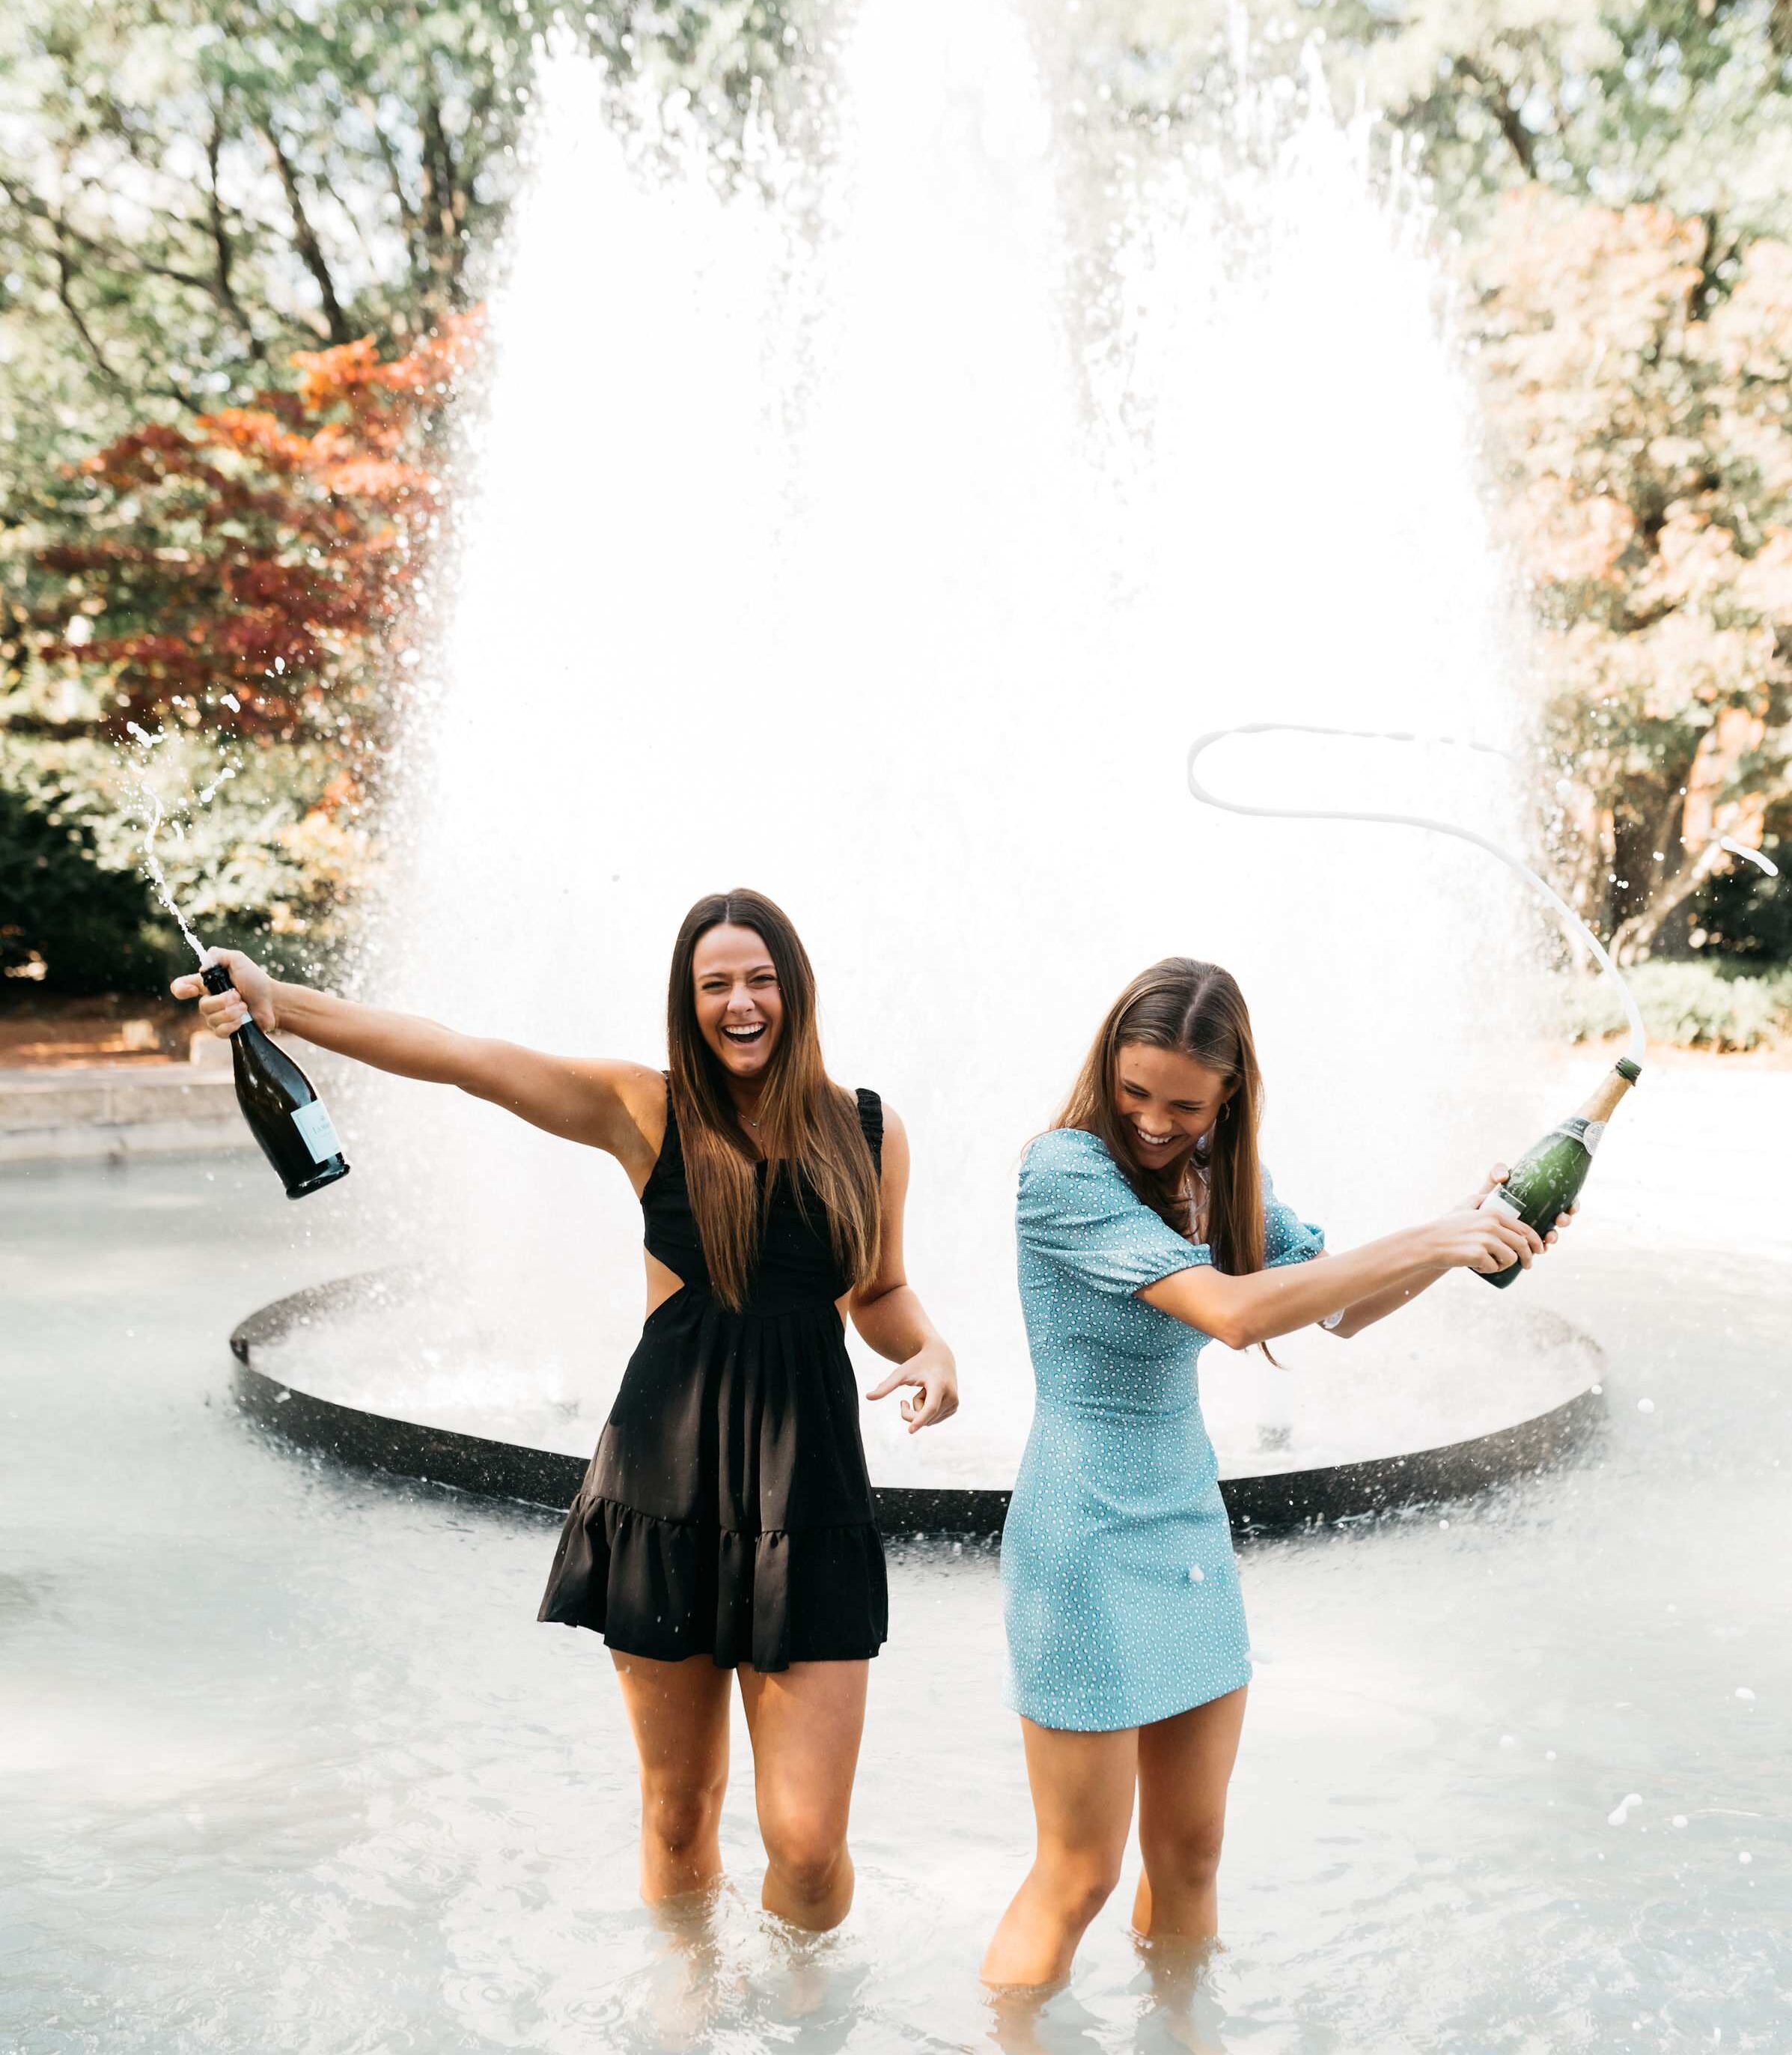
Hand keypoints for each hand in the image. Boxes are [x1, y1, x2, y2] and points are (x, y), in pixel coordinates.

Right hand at [171, 948, 277, 1036]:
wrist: (273, 1001)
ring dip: (231, 1011)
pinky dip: (232, 1024)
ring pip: (211, 1019)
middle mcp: (209, 1001)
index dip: (180, 989)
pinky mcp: (225, 1030)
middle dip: (223, 1001)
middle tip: (239, 996)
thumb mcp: (238, 960)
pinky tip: (242, 1019)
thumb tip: (202, 966)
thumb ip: (219, 955)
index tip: (192, 989)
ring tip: (244, 1006)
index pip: (181, 986)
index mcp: (207, 983)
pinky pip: (219, 1031)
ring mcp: (216, 1017)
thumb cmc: (255, 980)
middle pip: (202, 1005)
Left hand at [867, 1342, 958, 1433]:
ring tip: (923, 1391)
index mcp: (939, 1385)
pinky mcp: (955, 1407)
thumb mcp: (901, 1373)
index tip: (910, 1430)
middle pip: (924, 1417)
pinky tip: (930, 1396)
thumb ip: (886, 1386)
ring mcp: (954, 1403)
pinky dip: (926, 1412)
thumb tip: (867, 1397)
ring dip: (919, 1411)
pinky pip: (933, 1420)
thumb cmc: (918, 1364)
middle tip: (903, 1401)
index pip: (929, 1407)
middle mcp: (951, 1396)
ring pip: (928, 1421)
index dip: (919, 1419)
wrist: (940, 1357)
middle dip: (910, 1412)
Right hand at [1425, 1190, 1545, 1275]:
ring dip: (1504, 1265)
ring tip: (1491, 1263)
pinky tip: (1476, 1265)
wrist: (1428, 1242)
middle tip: (1528, 1265)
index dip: (1535, 1241)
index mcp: (1493, 1214)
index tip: (1539, 1250)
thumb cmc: (1446, 1227)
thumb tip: (1494, 1192)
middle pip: (1522, 1245)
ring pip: (1510, 1258)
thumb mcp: (1464, 1207)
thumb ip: (1480, 1199)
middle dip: (1529, 1258)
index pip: (1524, 1228)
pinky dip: (1487, 1270)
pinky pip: (1494, 1267)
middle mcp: (1491, 1225)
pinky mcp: (1478, 1255)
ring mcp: (1485, 1240)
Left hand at [1462, 1162, 1577, 1247]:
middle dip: (1565, 1220)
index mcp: (1539, 1199)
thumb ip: (1496, 1173)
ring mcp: (1534, 1229)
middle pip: (1561, 1217)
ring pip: (1552, 1233)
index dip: (1572, 1205)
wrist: (1471, 1219)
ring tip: (1549, 1237)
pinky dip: (1543, 1248)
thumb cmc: (1486, 1199)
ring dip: (1555, 1236)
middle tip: (1560, 1220)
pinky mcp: (1525, 1243)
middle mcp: (1540, 1215)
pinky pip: (1538, 1247)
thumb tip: (1505, 1176)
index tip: (1572, 1207)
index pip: (1562, 1200)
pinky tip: (1541, 1249)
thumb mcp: (1492, 1184)